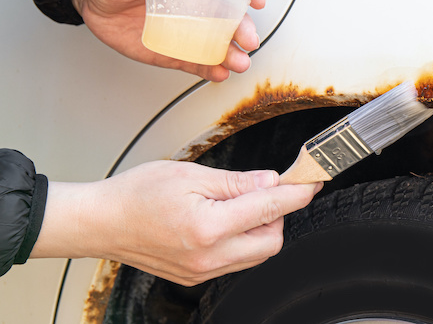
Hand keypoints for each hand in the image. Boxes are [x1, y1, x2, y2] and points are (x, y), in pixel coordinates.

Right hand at [30, 161, 321, 285]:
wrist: (101, 222)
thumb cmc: (137, 194)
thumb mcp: (191, 175)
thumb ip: (238, 182)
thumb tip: (272, 181)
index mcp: (208, 227)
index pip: (269, 209)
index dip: (296, 193)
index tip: (312, 181)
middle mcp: (208, 257)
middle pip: (271, 242)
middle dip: (278, 215)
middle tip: (268, 190)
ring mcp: (202, 271)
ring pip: (256, 255)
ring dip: (261, 229)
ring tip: (240, 203)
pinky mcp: (196, 276)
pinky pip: (236, 262)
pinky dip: (242, 240)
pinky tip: (227, 220)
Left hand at [71, 0, 267, 81]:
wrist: (92, 1)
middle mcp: (194, 7)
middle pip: (228, 18)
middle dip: (243, 29)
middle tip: (248, 41)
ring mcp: (185, 31)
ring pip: (217, 44)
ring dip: (232, 54)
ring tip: (239, 64)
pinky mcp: (173, 52)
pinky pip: (197, 63)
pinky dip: (210, 70)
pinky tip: (220, 74)